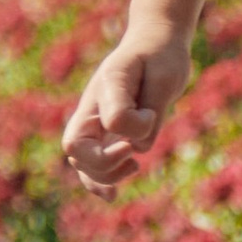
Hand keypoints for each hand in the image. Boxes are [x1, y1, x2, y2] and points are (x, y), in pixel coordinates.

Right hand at [62, 29, 190, 189]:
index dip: (126, 133)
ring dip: (106, 175)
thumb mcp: (164, 75)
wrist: (156, 44)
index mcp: (106, 87)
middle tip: (132, 151)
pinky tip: (111, 197)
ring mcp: (97, 121)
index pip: (108, 123)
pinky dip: (99, 183)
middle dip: (105, 163)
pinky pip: (92, 165)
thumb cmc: (161, 56)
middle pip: (77, 150)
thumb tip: (137, 146)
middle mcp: (94, 107)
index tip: (147, 121)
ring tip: (134, 167)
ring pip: (83, 162)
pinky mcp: (107, 133)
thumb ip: (149, 107)